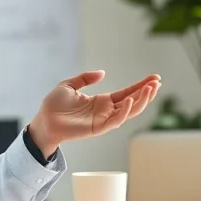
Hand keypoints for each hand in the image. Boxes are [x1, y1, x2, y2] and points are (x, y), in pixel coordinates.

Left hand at [28, 71, 160, 153]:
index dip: (140, 86)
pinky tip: (130, 101)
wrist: (43, 120)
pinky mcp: (98, 128)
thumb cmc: (54, 105)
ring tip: (151, 89)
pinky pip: (115, 120)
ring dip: (141, 101)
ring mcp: (104, 120)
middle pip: (133, 102)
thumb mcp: (70, 84)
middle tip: (157, 82)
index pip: (127, 93)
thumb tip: (103, 73)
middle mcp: (106, 111)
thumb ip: (86, 78)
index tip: (154, 78)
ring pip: (129, 112)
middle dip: (146, 93)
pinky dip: (124, 112)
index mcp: (102, 101)